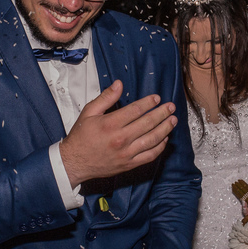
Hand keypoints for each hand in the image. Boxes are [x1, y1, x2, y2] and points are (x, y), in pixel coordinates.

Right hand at [60, 81, 176, 185]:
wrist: (74, 162)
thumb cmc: (81, 137)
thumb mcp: (89, 112)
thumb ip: (106, 97)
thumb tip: (119, 84)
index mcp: (110, 124)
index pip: (135, 110)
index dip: (148, 103)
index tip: (157, 98)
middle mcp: (120, 139)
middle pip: (147, 123)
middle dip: (162, 113)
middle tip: (171, 107)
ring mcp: (126, 153)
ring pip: (152, 139)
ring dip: (165, 129)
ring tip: (173, 120)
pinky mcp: (128, 164)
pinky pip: (149, 156)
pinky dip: (159, 147)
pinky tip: (164, 139)